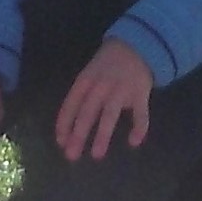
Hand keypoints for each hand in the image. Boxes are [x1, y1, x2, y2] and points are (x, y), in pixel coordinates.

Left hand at [55, 38, 155, 161]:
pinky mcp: (140, 93)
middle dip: (79, 134)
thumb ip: (81, 96)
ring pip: (110, 114)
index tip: (60, 141)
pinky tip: (134, 142)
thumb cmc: (107, 65)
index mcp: (86, 80)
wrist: (136, 45)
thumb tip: (70, 127)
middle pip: (87, 112)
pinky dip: (139, 127)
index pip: (71, 103)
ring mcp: (121, 89)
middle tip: (71, 155)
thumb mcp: (89, 74)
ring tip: (96, 154)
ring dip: (102, 135)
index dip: (64, 123)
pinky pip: (140, 113)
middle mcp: (101, 85)